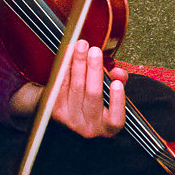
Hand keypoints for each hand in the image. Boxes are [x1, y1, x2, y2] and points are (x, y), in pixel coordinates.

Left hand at [9, 40, 124, 138]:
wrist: (63, 121)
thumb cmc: (93, 107)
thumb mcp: (111, 99)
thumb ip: (119, 84)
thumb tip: (119, 73)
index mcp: (107, 127)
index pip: (115, 119)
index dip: (117, 100)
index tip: (116, 83)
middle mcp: (89, 128)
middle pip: (93, 95)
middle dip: (94, 70)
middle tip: (95, 51)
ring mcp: (70, 120)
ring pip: (76, 87)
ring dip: (78, 63)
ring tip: (81, 46)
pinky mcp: (54, 110)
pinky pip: (61, 85)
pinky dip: (65, 68)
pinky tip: (68, 54)